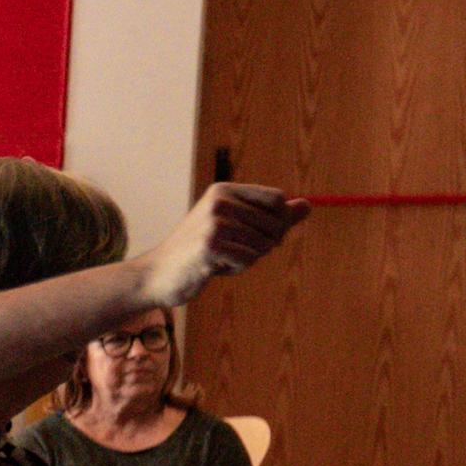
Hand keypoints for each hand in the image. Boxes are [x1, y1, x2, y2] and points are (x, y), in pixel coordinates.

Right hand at [134, 180, 303, 308]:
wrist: (157, 274)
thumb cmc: (200, 252)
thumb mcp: (237, 228)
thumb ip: (273, 217)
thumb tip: (307, 205)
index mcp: (224, 190)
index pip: (277, 200)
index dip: (276, 222)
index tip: (254, 235)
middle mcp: (219, 201)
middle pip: (274, 223)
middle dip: (262, 244)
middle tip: (232, 251)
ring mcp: (214, 222)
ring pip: (263, 243)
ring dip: (248, 258)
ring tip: (220, 259)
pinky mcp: (210, 245)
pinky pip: (248, 259)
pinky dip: (236, 268)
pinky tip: (213, 267)